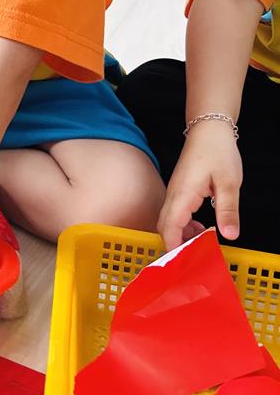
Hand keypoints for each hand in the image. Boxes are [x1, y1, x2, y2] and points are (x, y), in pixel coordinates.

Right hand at [158, 120, 241, 250]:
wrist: (209, 129)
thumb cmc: (218, 151)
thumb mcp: (230, 183)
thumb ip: (228, 210)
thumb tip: (229, 236)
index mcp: (183, 194)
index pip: (170, 227)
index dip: (174, 248)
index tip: (183, 265)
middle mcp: (174, 194)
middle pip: (165, 227)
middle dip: (176, 246)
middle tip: (194, 261)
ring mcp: (174, 191)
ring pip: (169, 221)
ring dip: (181, 236)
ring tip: (202, 245)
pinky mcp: (179, 190)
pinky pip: (175, 213)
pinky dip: (184, 226)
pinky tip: (200, 229)